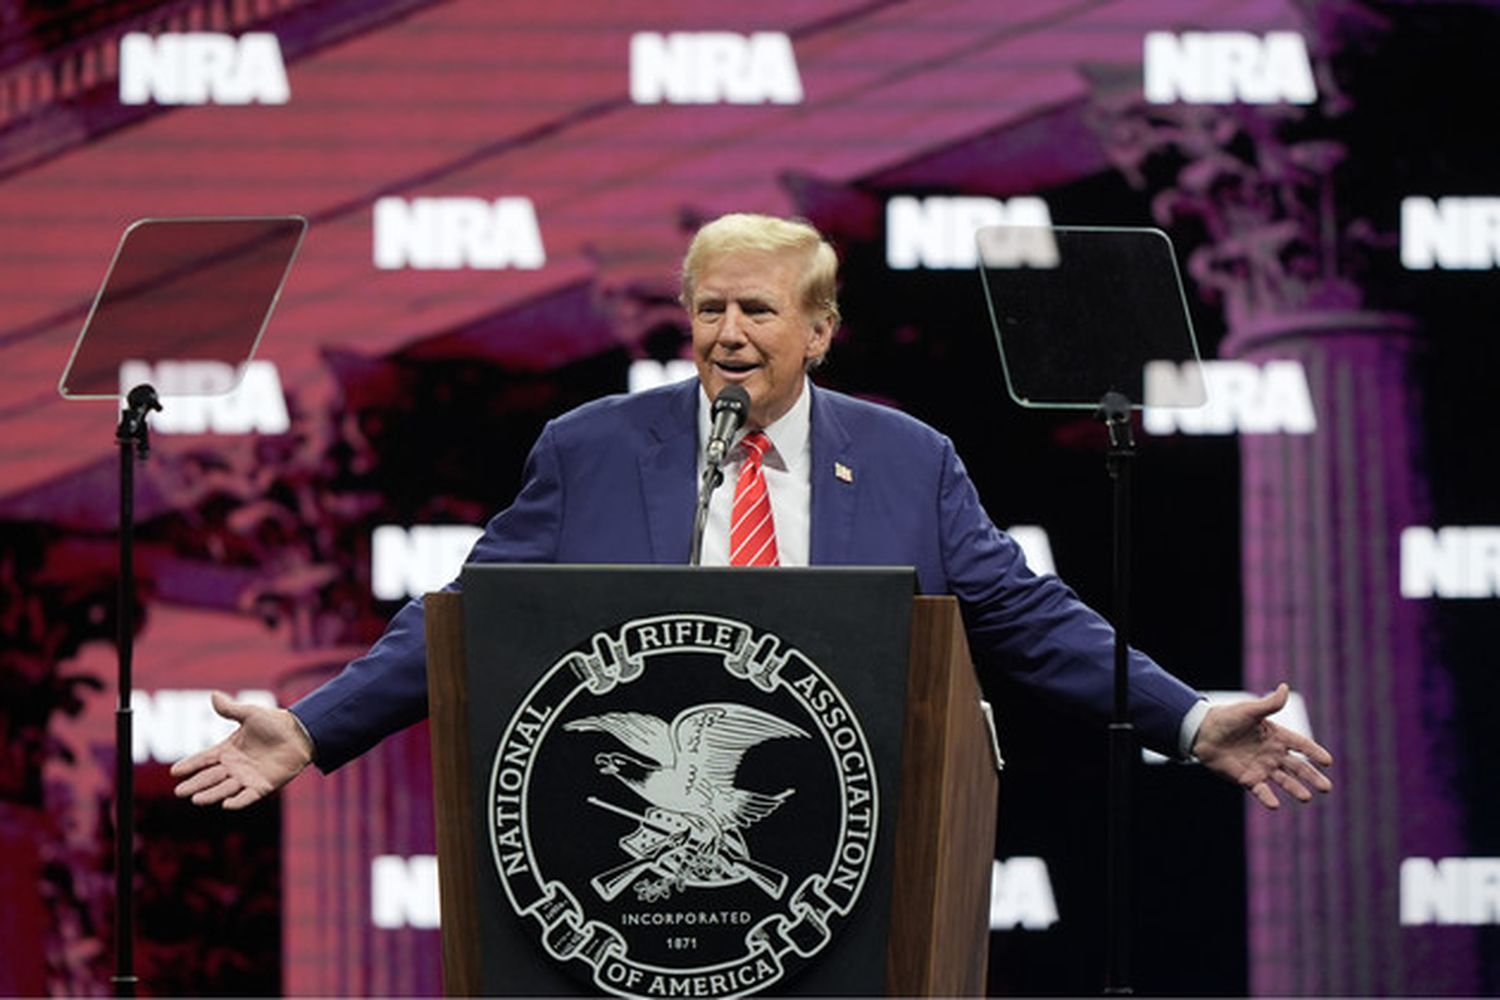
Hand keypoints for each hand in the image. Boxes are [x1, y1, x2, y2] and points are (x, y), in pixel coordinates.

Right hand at [170, 691, 313, 808]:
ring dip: (211, 794)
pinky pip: (248, 796)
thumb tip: (214, 694)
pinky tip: (226, 805)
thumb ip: (231, 709)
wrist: (300, 733)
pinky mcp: (262, 786)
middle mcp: (234, 766)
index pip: (204, 759)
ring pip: (224, 789)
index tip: (175, 771)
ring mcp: (247, 778)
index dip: (190, 765)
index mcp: (228, 750)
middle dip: (195, 784)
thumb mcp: (250, 714)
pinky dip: (238, 802)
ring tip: (196, 799)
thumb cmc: (275, 722)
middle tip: (180, 791)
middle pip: (210, 777)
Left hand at [1192, 683, 1332, 809]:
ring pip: (1283, 780)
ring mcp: (1262, 768)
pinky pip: (1260, 790)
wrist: (1203, 732)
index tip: (1328, 761)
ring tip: (1307, 797)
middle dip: (1312, 777)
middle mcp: (1273, 754)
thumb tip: (1284, 687)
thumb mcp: (1249, 710)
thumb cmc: (1227, 718)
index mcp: (1277, 736)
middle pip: (1298, 767)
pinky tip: (1275, 805)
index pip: (1301, 745)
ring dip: (1295, 789)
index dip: (1314, 752)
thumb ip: (1269, 704)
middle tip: (1327, 788)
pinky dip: (1267, 797)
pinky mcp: (1247, 779)